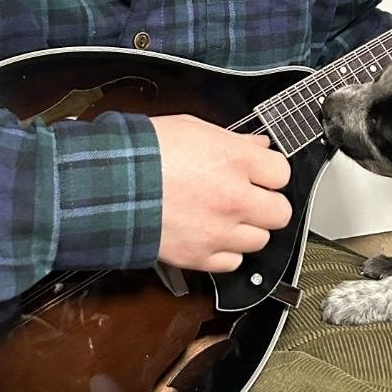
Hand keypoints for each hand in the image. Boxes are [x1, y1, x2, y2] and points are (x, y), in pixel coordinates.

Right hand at [152, 115, 291, 272]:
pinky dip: (226, 252)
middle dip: (267, 204)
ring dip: (247, 229)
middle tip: (250, 197)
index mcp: (236, 161)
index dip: (270, 172)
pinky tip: (212, 235)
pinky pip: (233, 262)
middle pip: (280, 212)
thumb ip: (233, 139)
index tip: (260, 173)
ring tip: (226, 217)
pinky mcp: (201, 256)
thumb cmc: (144, 152)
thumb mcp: (192, 129)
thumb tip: (258, 144)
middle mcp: (236, 199)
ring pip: (260, 240)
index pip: (282, 173)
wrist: (108, 185)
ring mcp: (220, 231)